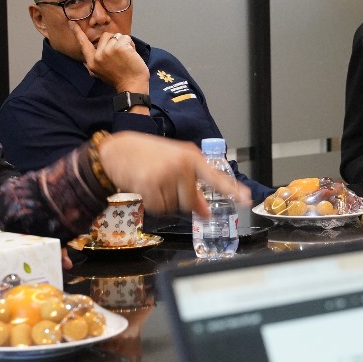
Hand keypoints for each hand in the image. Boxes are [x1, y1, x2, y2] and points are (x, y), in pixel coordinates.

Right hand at [69, 21, 148, 93]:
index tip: (71, 23)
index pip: (83, 44)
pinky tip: (132, 55)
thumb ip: (94, 65)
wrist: (132, 86)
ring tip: (127, 56)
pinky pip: (126, 38)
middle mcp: (98, 55)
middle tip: (121, 55)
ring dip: (124, 43)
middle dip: (115, 41)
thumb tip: (84, 63)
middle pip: (105, 36)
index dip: (78, 33)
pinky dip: (131, 45)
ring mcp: (108, 50)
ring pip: (117, 36)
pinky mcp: (119, 47)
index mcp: (92, 62)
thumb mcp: (100, 74)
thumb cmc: (120, 80)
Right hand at [97, 131, 250, 216]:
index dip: (232, 189)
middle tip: (165, 184)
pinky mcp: (150, 184)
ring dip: (163, 201)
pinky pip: (158, 208)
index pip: (215, 177)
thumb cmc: (146, 155)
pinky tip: (145, 188)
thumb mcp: (173, 164)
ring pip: (174, 207)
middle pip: (191, 201)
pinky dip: (152, 204)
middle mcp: (182, 165)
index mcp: (190, 157)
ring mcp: (166, 174)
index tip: (246, 199)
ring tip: (153, 182)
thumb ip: (192, 185)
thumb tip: (205, 211)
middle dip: (179, 200)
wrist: (116, 150)